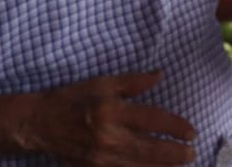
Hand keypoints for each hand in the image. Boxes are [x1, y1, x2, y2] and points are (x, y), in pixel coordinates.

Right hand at [19, 71, 196, 165]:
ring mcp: (102, 159)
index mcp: (114, 111)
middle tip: (191, 153)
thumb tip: (160, 75)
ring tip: (180, 165)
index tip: (191, 132)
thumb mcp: (103, 83)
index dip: (177, 127)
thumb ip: (134, 82)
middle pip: (153, 150)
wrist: (40, 123)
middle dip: (176, 154)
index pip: (155, 120)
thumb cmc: (73, 99)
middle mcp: (110, 137)